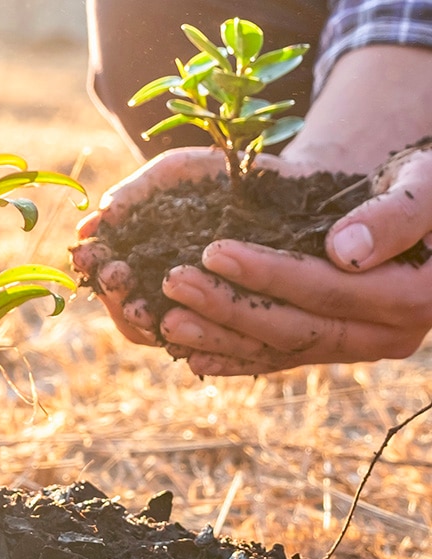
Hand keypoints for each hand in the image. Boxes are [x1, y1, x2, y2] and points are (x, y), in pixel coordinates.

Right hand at [71, 148, 305, 347]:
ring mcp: (203, 316)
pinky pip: (215, 348)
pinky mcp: (241, 328)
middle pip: (133, 316)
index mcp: (146, 266)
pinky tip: (180, 325)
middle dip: (117, 297)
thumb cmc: (224, 178)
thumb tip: (93, 222)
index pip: (113, 281)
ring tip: (140, 305)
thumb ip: (135, 195)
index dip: (97, 270)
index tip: (90, 255)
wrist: (294, 184)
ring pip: (167, 334)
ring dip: (147, 323)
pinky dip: (195, 342)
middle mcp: (170, 299)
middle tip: (116, 276)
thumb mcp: (176, 175)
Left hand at [159, 144, 431, 374]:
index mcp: (414, 297)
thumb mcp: (426, 184)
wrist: (425, 215)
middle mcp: (384, 335)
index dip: (269, 274)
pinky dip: (235, 359)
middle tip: (172, 284)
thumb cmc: (427, 187)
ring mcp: (355, 347)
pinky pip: (279, 359)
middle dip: (229, 308)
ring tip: (167, 322)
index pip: (328, 290)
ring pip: (280, 350)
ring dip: (220, 338)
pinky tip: (192, 357)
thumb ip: (396, 216)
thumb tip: (345, 252)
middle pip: (295, 328)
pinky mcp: (331, 348)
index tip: (214, 253)